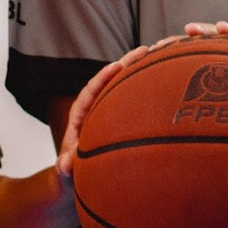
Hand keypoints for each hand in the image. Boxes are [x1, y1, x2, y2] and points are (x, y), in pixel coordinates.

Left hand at [57, 44, 156, 174]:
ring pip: (123, 85)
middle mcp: (94, 107)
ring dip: (138, 70)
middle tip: (145, 50)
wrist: (77, 177)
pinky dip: (144, 87)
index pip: (91, 90)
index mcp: (80, 115)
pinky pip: (132, 98)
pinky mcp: (119, 117)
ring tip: (157, 55)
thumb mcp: (68, 171)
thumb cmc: (72, 171)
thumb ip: (66, 166)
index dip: (104, 77)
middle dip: (127, 64)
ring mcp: (108, 110)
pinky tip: (162, 78)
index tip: (117, 65)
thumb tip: (65, 165)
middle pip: (110, 80)